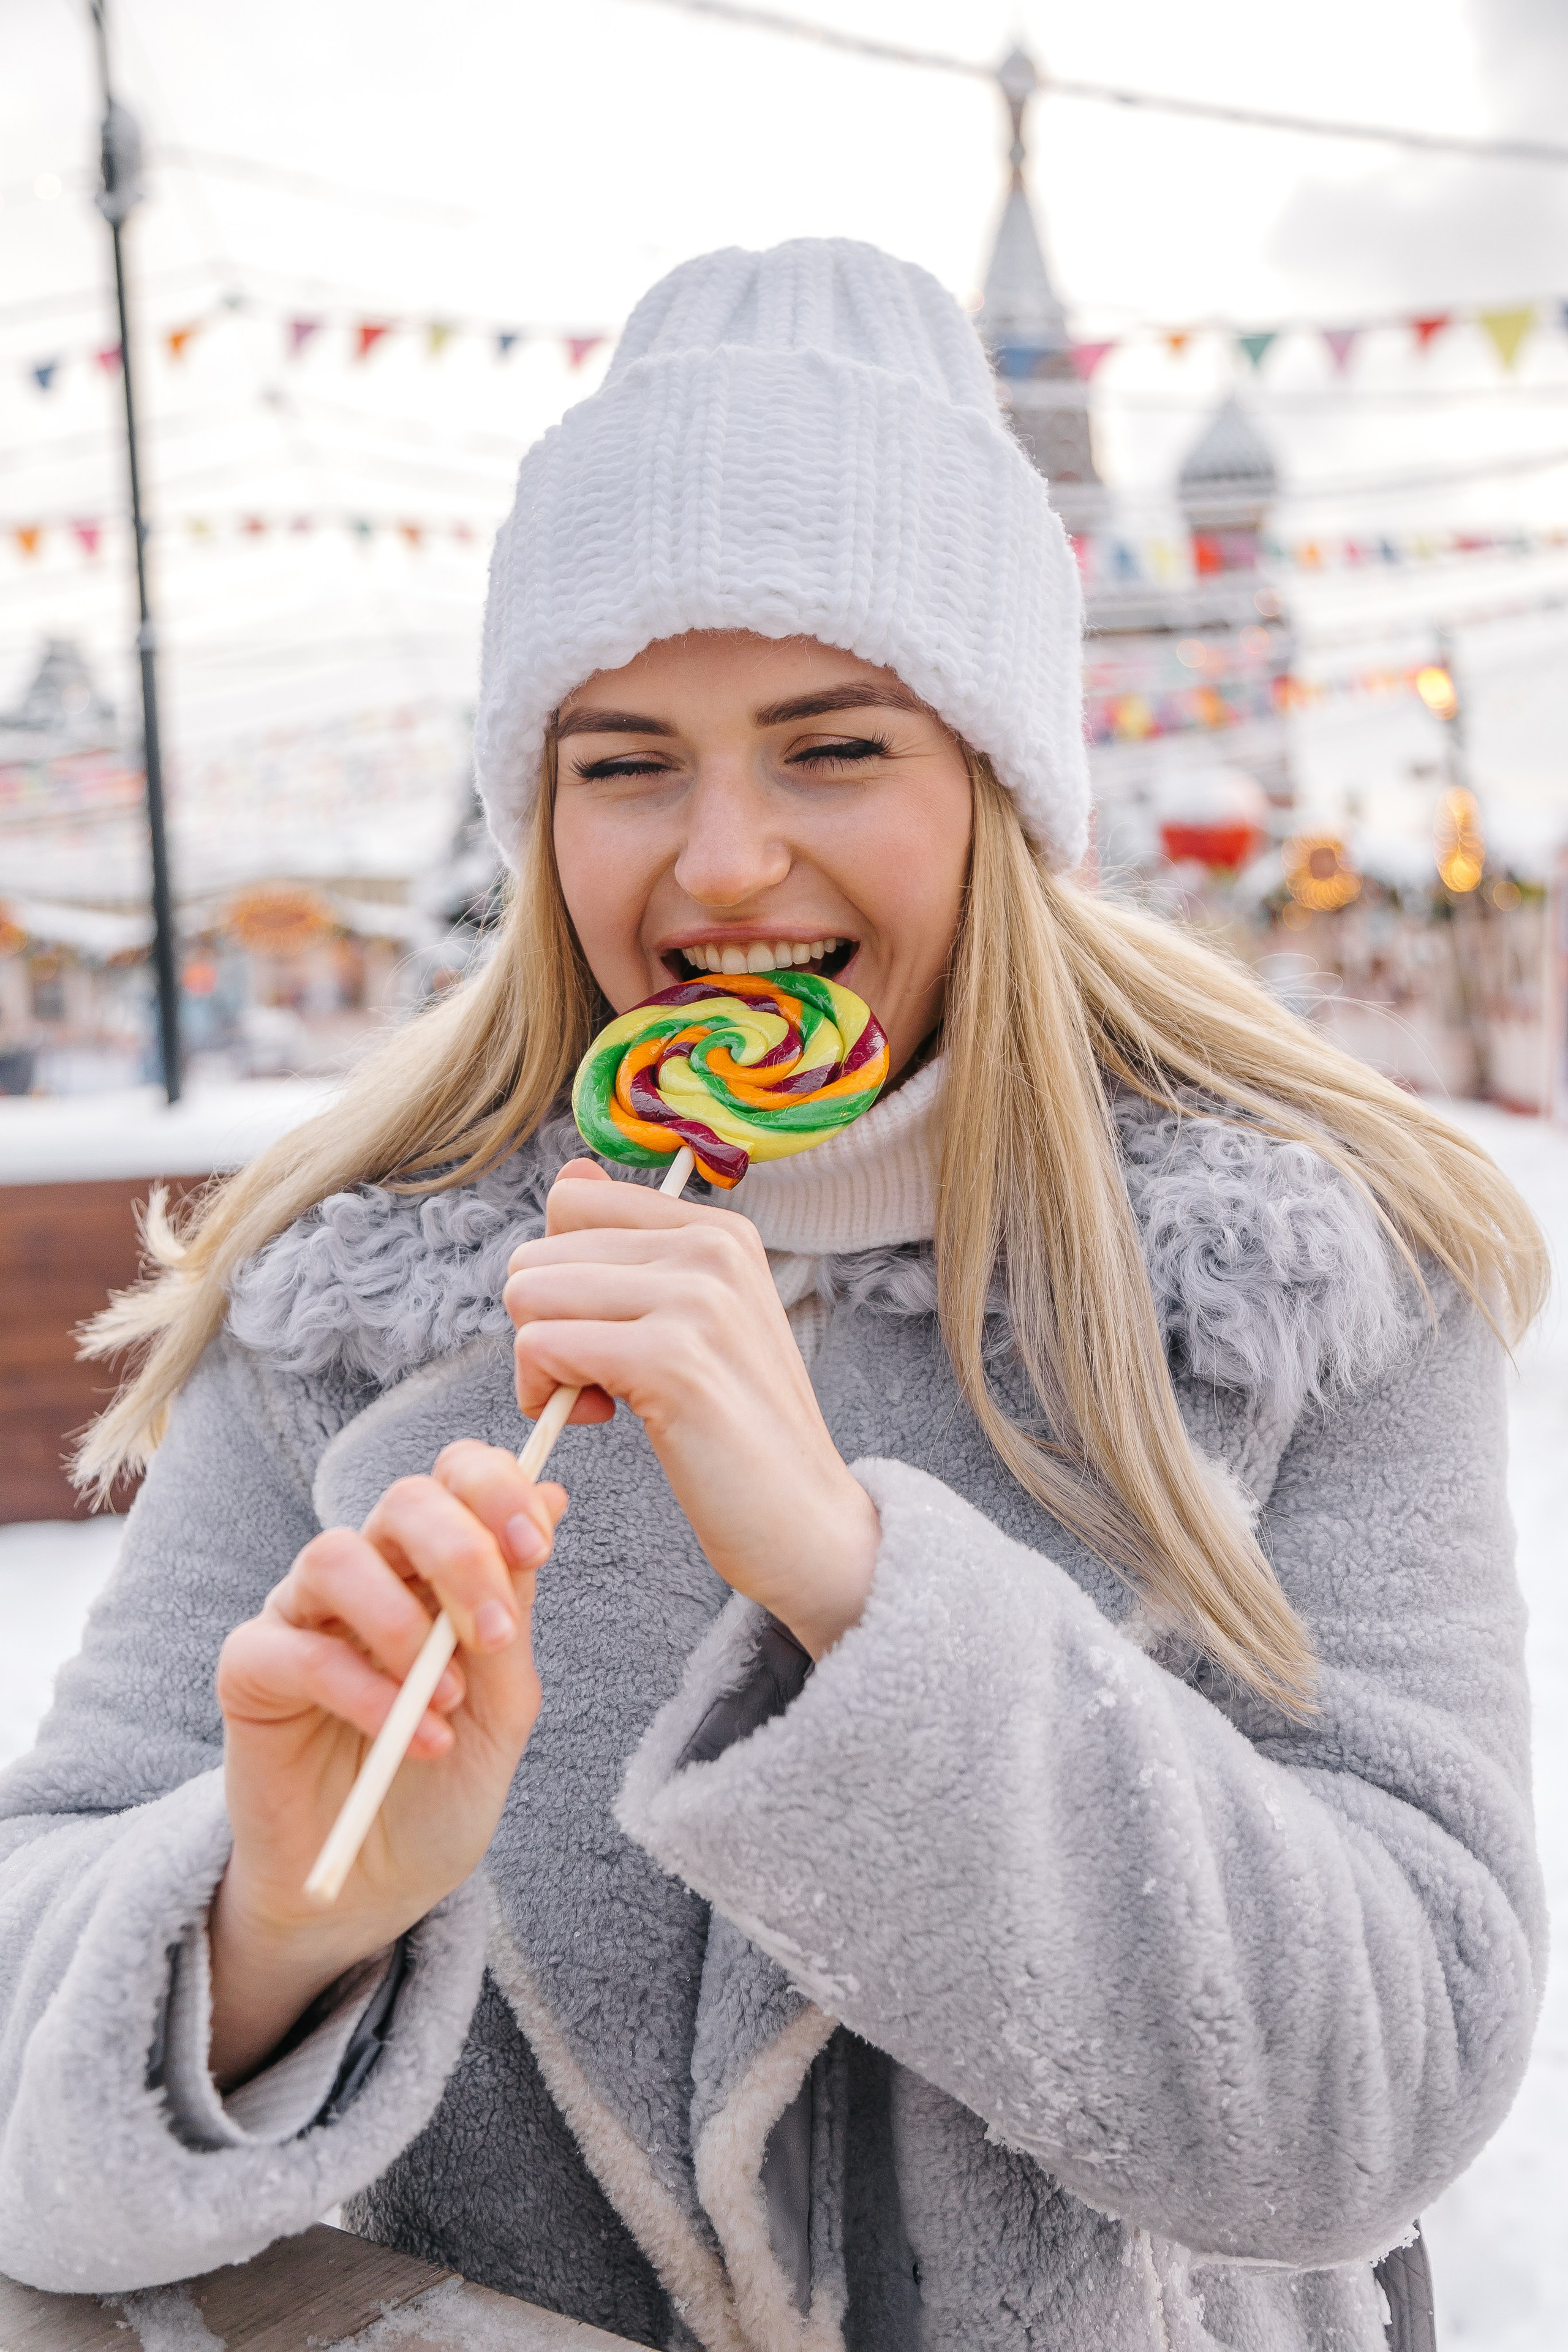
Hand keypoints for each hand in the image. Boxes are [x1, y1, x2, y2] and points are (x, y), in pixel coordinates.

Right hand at [209, 1442, 565, 2085]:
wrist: (378, 1887)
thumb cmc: (443, 1788)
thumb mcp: (502, 1703)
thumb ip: (514, 1609)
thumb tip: (555, 1493)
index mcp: (432, 1568)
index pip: (456, 1477)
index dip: (499, 1489)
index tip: (541, 1544)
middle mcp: (367, 1575)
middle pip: (404, 1500)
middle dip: (461, 1551)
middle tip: (495, 1632)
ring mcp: (302, 1614)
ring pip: (337, 1555)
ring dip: (405, 1626)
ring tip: (447, 1701)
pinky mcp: (251, 1670)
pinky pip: (298, 1649)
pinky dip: (365, 1691)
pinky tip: (414, 1740)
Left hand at [503, 1161, 880, 1658]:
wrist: (806, 1524)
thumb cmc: (736, 1434)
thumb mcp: (692, 1322)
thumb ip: (629, 1248)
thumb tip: (571, 1173)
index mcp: (719, 1231)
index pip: (573, 1204)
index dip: (565, 1277)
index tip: (610, 1332)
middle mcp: (712, 1249)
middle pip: (539, 1253)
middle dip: (547, 1324)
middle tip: (606, 1380)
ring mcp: (697, 1300)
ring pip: (530, 1294)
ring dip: (542, 1362)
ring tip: (606, 1399)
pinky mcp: (672, 1360)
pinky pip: (543, 1345)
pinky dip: (545, 1393)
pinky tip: (602, 1419)